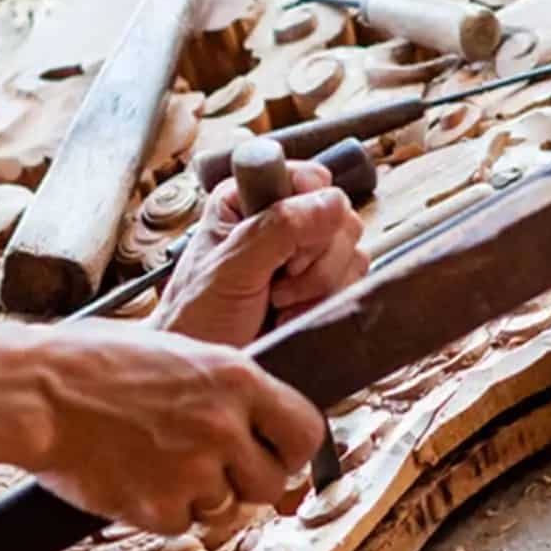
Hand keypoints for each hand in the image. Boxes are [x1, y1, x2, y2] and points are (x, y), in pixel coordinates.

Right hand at [23, 320, 328, 533]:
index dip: (292, 448)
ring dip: (200, 497)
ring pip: (226, 509)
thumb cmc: (89, 361)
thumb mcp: (174, 352)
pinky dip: (161, 512)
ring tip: (154, 463)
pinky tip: (131, 479)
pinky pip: (181, 525)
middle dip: (244, 481)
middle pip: (271, 482)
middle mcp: (224, 426)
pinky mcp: (159, 509)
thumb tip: (250, 412)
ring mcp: (194, 472)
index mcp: (234, 378)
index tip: (275, 452)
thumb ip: (219, 385)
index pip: (306, 430)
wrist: (34, 392)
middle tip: (210, 467)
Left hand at [153, 160, 367, 346]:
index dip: (310, 213)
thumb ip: (278, 230)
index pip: (311, 179)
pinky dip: (326, 304)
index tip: (285, 252)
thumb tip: (331, 202)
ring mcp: (303, 252)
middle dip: (314, 260)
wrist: (205, 371)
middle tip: (276, 284)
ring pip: (351, 250)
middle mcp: (280, 218)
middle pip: (339, 216)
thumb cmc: (197, 317)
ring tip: (279, 303)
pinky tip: (293, 315)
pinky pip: (353, 281)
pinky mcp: (320, 284)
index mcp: (249, 196)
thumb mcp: (231, 269)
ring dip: (318, 286)